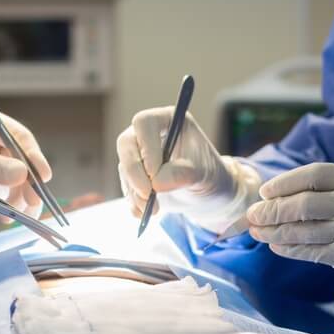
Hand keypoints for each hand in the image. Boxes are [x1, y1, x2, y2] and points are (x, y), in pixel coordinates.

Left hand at [0, 108, 50, 219]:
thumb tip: (24, 174)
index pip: (20, 139)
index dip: (34, 157)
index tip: (43, 176)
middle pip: (25, 162)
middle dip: (31, 184)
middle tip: (33, 202)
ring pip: (21, 183)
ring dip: (25, 200)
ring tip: (21, 216)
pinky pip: (10, 197)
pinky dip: (13, 208)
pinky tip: (6, 219)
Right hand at [116, 106, 260, 231]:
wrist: (207, 194)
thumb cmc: (209, 175)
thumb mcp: (203, 174)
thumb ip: (182, 174)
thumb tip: (156, 182)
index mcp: (168, 120)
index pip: (144, 123)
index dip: (146, 147)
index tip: (154, 173)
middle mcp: (148, 134)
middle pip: (126, 144)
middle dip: (134, 172)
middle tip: (147, 195)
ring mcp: (138, 155)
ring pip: (124, 168)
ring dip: (136, 192)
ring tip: (154, 209)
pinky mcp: (134, 175)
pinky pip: (126, 186)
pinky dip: (133, 202)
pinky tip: (145, 213)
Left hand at [248, 163, 333, 295]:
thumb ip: (331, 193)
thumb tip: (278, 198)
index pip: (315, 173)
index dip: (285, 182)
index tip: (264, 192)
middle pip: (303, 203)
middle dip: (272, 210)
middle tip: (252, 216)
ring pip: (303, 230)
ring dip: (274, 232)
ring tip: (257, 232)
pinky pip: (311, 251)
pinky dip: (289, 249)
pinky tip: (276, 247)